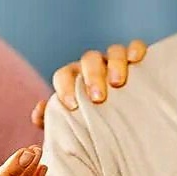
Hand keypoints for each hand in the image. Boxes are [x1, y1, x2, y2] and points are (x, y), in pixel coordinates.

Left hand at [31, 40, 147, 126]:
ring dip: (114, 64)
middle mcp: (94, 66)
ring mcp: (116, 61)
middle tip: (98, 98)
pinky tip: (135, 60)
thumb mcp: (72, 127)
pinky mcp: (137, 61)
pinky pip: (136, 47)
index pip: (64, 75)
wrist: (123, 128)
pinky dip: (135, 49)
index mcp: (75, 79)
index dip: (65, 87)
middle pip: (89, 59)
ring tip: (117, 82)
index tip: (71, 106)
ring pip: (113, 51)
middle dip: (92, 76)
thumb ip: (52, 120)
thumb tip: (39, 111)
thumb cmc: (91, 125)